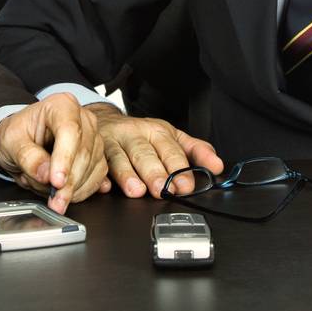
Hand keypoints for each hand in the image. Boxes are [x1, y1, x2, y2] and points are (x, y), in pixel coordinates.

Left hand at [0, 93, 107, 213]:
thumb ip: (27, 157)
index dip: (64, 158)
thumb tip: (45, 174)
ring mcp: (93, 137)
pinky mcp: (98, 156)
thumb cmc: (18, 134)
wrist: (22, 140)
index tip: (56, 181)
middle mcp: (82, 119)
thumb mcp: (11, 142)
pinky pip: (98, 177)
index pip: (69, 131)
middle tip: (53, 200)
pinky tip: (65, 194)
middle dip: (68, 182)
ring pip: (93, 168)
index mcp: (62, 105)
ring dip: (72, 189)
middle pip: (84, 152)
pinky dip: (81, 191)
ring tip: (48, 192)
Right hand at [87, 102, 222, 198]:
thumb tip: (217, 165)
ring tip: (136, 190)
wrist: (107, 120)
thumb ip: (195, 150)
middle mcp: (134, 135)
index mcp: (156, 131)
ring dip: (127, 175)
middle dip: (154, 172)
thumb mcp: (171, 137)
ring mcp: (112, 142)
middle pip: (145, 153)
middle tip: (162, 190)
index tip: (186, 185)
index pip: (170, 149)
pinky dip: (99, 176)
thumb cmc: (142, 134)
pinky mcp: (94, 152)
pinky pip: (96, 165)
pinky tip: (103, 186)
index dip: (178, 168)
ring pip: (119, 158)